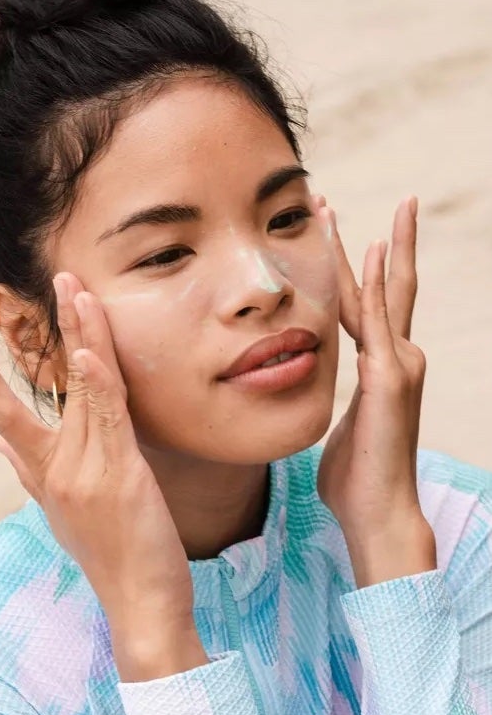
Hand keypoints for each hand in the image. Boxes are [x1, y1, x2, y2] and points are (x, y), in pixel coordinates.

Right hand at [0, 272, 196, 648]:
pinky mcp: (121, 478)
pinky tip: (89, 351)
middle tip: (54, 281)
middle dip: (47, 334)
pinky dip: (97, 383)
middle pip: (46, 392)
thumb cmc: (109, 559)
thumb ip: (29, 475)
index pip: (10, 420)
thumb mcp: (61, 515)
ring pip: (81, 393)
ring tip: (74, 289)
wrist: (140, 606)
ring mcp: (87, 474)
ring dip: (80, 335)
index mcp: (45, 478)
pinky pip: (108, 420)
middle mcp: (58, 472)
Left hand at [314, 196, 435, 585]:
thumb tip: (315, 398)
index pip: (362, 304)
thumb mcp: (340, 428)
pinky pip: (378, 323)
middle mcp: (396, 357)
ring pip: (376, 293)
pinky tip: (371, 252)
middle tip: (331, 202)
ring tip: (339, 210)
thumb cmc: (355, 480)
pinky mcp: (391, 379)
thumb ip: (336, 404)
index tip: (325, 231)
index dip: (345, 267)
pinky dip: (373, 287)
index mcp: (381, 367)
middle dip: (365, 239)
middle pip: (380, 285)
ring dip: (359, 248)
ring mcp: (398, 365)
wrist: (378, 513)